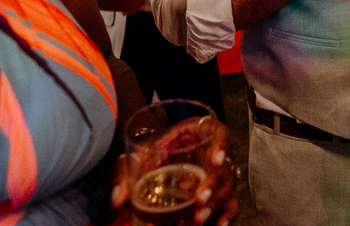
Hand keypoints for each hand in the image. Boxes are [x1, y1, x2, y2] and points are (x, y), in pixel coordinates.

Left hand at [110, 118, 238, 224]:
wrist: (154, 164)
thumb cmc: (150, 154)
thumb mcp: (136, 157)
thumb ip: (124, 173)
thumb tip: (118, 199)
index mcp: (198, 133)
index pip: (219, 132)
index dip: (221, 145)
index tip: (215, 160)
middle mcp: (212, 153)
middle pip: (224, 166)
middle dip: (213, 185)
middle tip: (199, 199)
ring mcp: (218, 174)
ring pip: (228, 187)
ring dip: (215, 203)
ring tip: (198, 219)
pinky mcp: (218, 192)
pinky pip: (231, 204)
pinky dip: (226, 215)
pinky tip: (219, 225)